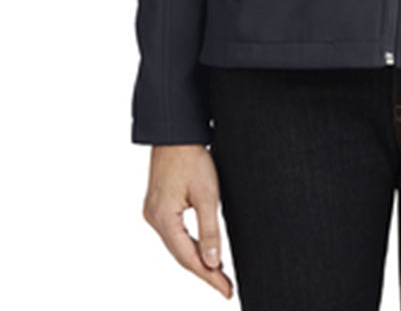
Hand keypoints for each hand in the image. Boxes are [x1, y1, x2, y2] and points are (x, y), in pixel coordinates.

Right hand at [142, 144, 233, 298]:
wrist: (176, 132)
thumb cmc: (191, 157)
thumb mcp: (208, 195)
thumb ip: (210, 231)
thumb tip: (213, 262)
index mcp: (163, 218)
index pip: (188, 258)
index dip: (209, 276)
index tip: (226, 290)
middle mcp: (153, 218)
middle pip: (181, 255)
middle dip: (204, 271)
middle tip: (226, 286)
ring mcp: (153, 212)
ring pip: (177, 245)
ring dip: (197, 258)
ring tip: (218, 273)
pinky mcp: (157, 205)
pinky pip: (174, 233)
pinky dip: (189, 244)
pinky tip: (202, 250)